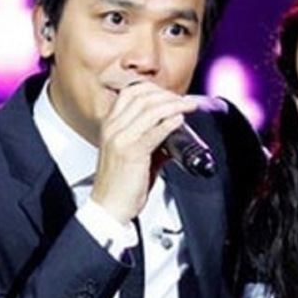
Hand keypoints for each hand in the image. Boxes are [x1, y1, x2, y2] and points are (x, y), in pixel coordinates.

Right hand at [90, 81, 195, 223]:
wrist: (108, 208)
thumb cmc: (119, 185)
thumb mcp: (130, 155)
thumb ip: (150, 142)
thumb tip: (171, 134)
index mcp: (109, 125)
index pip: (130, 93)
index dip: (154, 90)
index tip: (171, 95)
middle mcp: (112, 128)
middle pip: (142, 97)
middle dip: (168, 96)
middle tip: (184, 102)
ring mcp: (120, 139)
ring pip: (150, 110)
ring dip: (174, 105)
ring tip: (188, 107)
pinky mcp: (131, 152)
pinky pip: (154, 131)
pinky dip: (170, 123)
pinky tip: (180, 120)